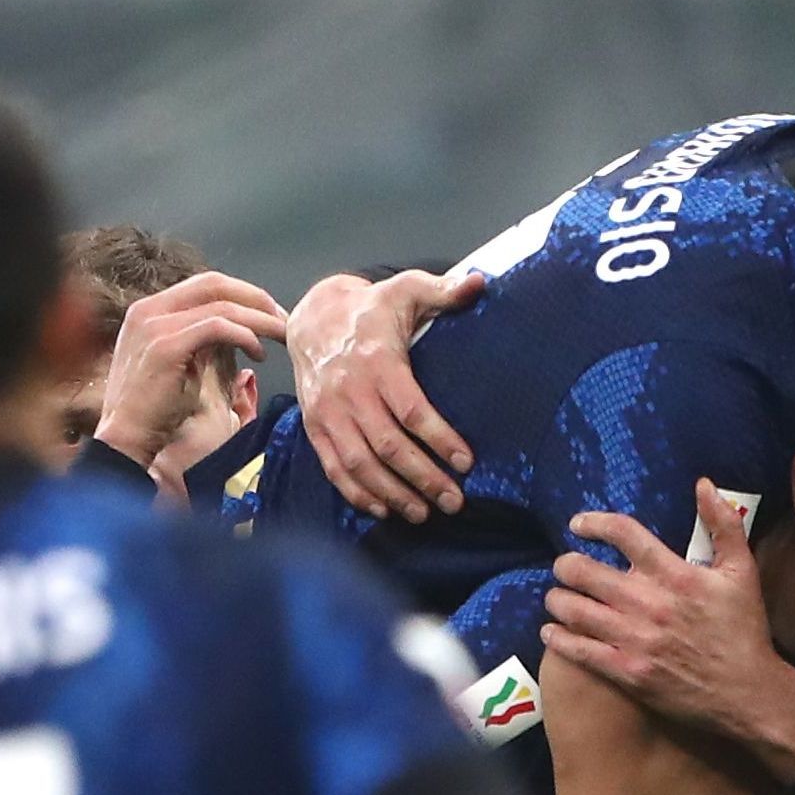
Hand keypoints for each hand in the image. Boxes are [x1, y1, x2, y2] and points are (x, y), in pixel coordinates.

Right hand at [93, 271, 277, 467]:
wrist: (126, 438)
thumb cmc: (156, 410)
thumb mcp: (181, 364)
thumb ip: (202, 341)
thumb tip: (241, 332)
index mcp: (150, 310)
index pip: (206, 284)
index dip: (244, 294)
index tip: (271, 314)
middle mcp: (148, 309)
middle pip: (215, 284)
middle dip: (257, 299)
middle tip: (285, 320)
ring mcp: (154, 324)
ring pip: (222, 305)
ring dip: (260, 320)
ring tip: (282, 337)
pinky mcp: (166, 345)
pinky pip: (217, 327)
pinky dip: (245, 336)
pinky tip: (258, 353)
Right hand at [282, 269, 485, 522]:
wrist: (314, 318)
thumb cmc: (372, 309)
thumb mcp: (406, 290)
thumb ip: (443, 290)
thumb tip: (479, 282)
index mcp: (376, 362)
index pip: (410, 409)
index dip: (439, 438)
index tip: (466, 462)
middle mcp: (349, 391)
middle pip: (389, 446)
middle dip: (424, 477)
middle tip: (455, 501)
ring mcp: (328, 413)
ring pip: (361, 464)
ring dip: (393, 493)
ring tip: (424, 513)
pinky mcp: (315, 428)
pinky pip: (334, 468)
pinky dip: (358, 493)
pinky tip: (384, 509)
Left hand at [541, 479, 794, 784]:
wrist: (747, 693)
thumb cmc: (743, 630)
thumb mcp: (742, 571)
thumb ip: (724, 524)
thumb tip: (703, 484)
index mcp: (675, 574)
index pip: (623, 534)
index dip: (593, 523)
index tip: (578, 525)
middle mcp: (650, 603)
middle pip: (584, 571)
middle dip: (565, 565)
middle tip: (564, 567)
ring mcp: (635, 639)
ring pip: (574, 610)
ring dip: (557, 599)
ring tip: (557, 597)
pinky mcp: (627, 672)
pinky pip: (579, 650)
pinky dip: (558, 638)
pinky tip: (551, 632)